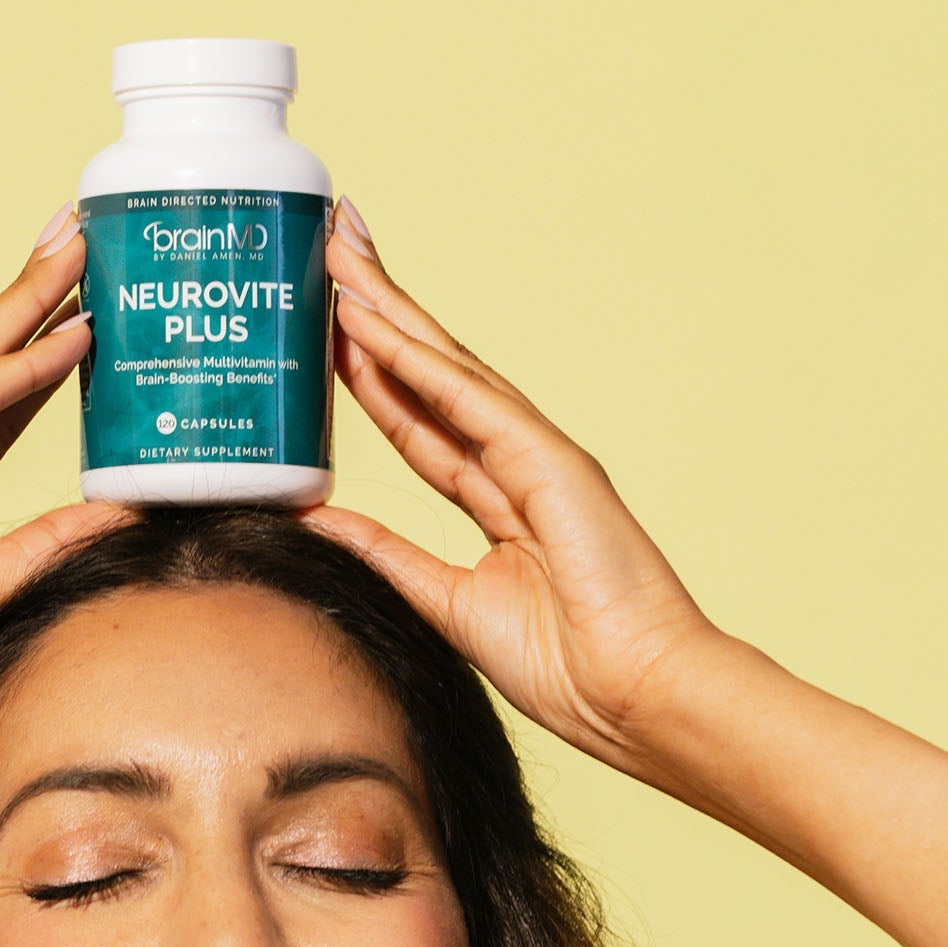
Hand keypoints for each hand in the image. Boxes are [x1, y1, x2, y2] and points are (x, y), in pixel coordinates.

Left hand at [305, 196, 723, 774]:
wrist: (631, 698)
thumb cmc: (563, 664)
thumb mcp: (446, 601)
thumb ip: (385, 555)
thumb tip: (316, 522)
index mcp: (495, 494)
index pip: (417, 417)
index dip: (369, 370)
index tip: (323, 327)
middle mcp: (514, 460)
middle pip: (429, 372)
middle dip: (377, 311)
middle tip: (329, 248)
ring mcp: (536, 454)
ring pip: (446, 368)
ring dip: (390, 312)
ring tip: (339, 259)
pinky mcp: (553, 463)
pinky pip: (471, 404)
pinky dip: (420, 363)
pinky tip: (374, 324)